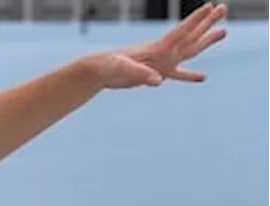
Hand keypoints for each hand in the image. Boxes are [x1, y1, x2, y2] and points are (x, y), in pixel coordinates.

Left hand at [88, 2, 226, 88]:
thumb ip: (141, 73)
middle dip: (207, 22)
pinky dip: (190, 76)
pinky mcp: (156, 73)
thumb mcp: (122, 69)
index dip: (196, 20)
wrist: (98, 71)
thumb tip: (159, 81)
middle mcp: (163, 52)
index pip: (181, 32)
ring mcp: (161, 62)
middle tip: (224, 7)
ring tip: (224, 31)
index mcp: (156, 49)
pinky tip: (203, 77)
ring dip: (206, 41)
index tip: (211, 7)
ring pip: (189, 50)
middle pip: (191, 35)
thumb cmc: (107, 66)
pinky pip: (177, 74)